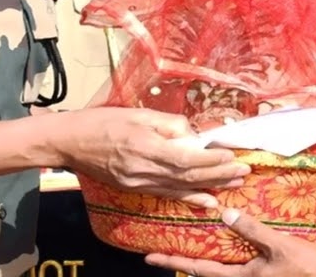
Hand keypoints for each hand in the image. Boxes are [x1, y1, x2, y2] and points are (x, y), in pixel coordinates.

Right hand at [56, 107, 250, 208]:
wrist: (71, 142)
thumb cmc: (103, 122)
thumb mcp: (138, 113)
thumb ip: (168, 123)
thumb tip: (192, 134)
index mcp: (145, 146)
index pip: (186, 158)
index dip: (211, 160)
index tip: (231, 156)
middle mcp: (144, 170)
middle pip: (188, 175)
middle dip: (219, 175)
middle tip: (243, 171)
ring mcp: (139, 183)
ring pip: (181, 188)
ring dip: (210, 186)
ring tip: (234, 183)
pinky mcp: (134, 188)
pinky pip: (167, 194)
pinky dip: (189, 199)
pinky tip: (207, 201)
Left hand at [146, 208, 315, 276]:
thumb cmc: (308, 269)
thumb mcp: (279, 246)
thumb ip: (252, 231)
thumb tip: (224, 214)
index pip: (200, 269)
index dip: (174, 261)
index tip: (150, 256)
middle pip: (204, 273)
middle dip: (182, 262)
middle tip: (160, 252)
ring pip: (219, 272)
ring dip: (201, 261)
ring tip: (185, 248)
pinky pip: (234, 269)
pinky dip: (222, 259)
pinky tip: (224, 247)